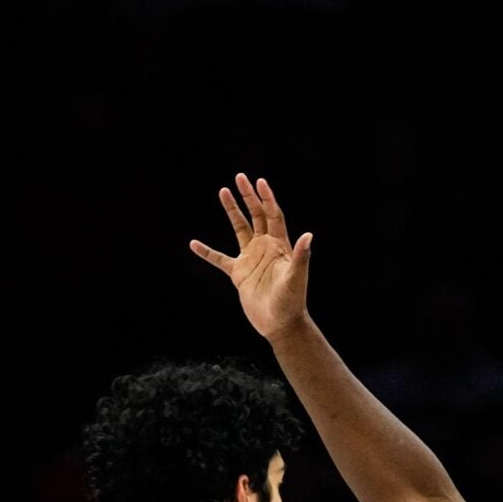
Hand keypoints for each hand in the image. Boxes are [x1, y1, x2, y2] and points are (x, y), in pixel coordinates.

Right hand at [189, 174, 312, 339]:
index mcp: (279, 246)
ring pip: (239, 229)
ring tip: (223, 191)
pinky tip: (193, 244)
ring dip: (232, 211)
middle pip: (256, 216)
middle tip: (240, 177)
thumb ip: (302, 256)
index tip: (260, 182)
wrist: (280, 324)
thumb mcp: (296, 277)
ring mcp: (251, 259)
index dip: (267, 199)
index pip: (273, 216)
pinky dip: (206, 252)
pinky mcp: (239, 273)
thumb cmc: (292, 301)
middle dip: (248, 197)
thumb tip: (309, 235)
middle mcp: (265, 248)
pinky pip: (219, 259)